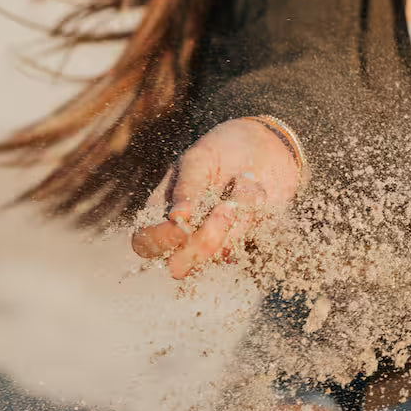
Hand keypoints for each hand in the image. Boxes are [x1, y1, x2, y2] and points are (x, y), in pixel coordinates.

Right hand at [130, 117, 305, 278]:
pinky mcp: (243, 243)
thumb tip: (177, 218)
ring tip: (246, 180)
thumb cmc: (223, 148)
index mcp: (162, 212)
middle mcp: (185, 235)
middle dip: (204, 242)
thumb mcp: (201, 158)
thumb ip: (187, 187)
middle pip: (180, 266)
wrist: (265, 144)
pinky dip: (255, 217)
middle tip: (225, 208)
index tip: (183, 225)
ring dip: (238, 218)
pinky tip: (256, 190)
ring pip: (220, 255)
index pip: (145, 244)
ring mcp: (214, 243)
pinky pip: (248, 246)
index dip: (161, 241)